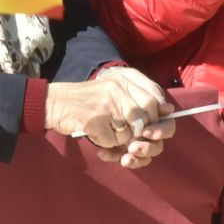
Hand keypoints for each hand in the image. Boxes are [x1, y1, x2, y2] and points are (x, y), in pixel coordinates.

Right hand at [44, 67, 174, 168]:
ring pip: (130, 134)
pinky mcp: (94, 120)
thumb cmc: (88, 102)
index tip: (148, 128)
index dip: (156, 119)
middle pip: (145, 119)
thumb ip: (141, 99)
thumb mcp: (115, 93)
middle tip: (128, 137)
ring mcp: (105, 104)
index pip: (154, 100)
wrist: (54, 104)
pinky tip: (96, 135)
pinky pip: (113, 142)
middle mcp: (116, 88)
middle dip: (140, 134)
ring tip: (109, 134)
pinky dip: (106, 145)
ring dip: (121, 141)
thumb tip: (169, 110)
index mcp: (124, 78)